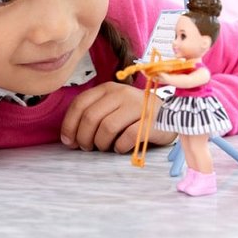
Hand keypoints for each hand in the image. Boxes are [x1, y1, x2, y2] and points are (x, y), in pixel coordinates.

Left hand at [60, 82, 177, 153]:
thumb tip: (69, 137)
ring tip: (103, 148)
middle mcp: (121, 93)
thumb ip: (93, 114)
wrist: (169, 115)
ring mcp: (136, 106)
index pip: (80, 104)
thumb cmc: (135, 115)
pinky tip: (120, 148)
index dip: (69, 124)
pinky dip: (119, 147)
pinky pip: (126, 138)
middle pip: (91, 117)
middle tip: (86, 147)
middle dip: (83, 137)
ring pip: (107, 128)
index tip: (68, 141)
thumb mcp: (112, 107)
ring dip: (100, 144)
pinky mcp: (150, 122)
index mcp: (108, 89)